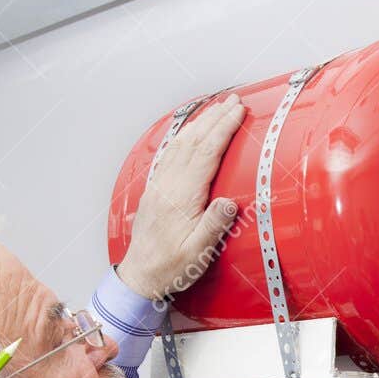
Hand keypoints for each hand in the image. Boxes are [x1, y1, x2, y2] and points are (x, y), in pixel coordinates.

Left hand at [120, 94, 246, 300]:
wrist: (140, 276)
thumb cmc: (170, 267)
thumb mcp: (198, 253)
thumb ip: (214, 226)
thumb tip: (230, 203)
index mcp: (180, 198)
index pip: (205, 154)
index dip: (223, 129)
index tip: (238, 112)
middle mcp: (168, 186)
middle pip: (193, 142)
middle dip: (214, 118)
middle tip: (232, 101)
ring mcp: (160, 185)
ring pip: (180, 144)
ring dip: (200, 123)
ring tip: (217, 108)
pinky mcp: (156, 190)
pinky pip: (171, 154)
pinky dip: (185, 136)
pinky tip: (192, 131)